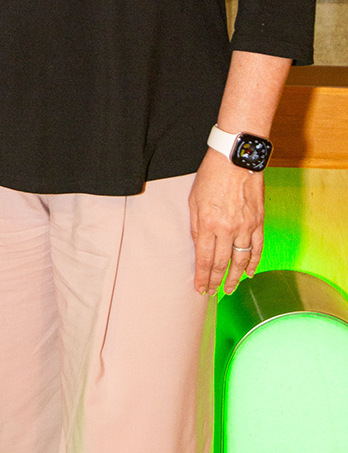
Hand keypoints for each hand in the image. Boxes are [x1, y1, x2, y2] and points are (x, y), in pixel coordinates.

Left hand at [189, 149, 264, 295]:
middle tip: (213, 293)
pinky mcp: (259, 221)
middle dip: (217, 282)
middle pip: (222, 264)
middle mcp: (228, 229)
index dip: (203, 277)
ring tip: (230, 288)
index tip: (200, 289)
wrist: (236, 158)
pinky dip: (253, 262)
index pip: (205, 259)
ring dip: (235, 277)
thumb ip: (196, 227)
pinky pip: (257, 248)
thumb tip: (200, 248)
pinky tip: (248, 272)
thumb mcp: (194, 200)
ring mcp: (246, 226)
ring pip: (241, 260)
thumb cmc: (211, 176)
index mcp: (208, 223)